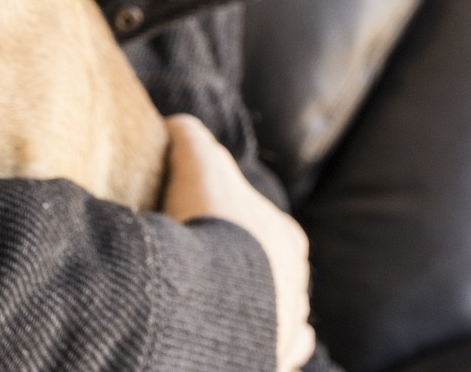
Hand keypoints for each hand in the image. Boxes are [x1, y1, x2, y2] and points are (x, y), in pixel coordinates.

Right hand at [163, 115, 315, 371]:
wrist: (206, 301)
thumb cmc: (208, 228)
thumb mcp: (197, 162)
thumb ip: (190, 137)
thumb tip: (178, 125)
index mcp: (286, 239)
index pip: (262, 223)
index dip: (232, 218)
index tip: (205, 220)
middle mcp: (296, 285)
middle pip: (270, 271)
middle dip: (247, 268)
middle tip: (207, 266)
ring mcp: (286, 329)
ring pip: (274, 315)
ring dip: (253, 309)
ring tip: (213, 306)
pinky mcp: (269, 362)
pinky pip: (271, 355)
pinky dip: (257, 346)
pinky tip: (236, 342)